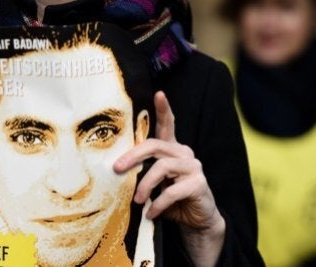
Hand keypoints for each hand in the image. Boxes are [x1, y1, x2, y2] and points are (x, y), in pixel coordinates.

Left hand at [114, 91, 224, 266]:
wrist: (196, 221)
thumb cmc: (171, 200)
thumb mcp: (154, 184)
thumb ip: (143, 173)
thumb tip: (115, 171)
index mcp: (172, 150)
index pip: (168, 125)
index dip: (164, 109)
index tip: (159, 93)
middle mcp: (184, 153)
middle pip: (155, 145)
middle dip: (133, 156)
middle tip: (116, 169)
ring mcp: (193, 167)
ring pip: (162, 167)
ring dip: (145, 185)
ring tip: (137, 200)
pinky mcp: (199, 184)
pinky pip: (172, 191)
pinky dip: (158, 204)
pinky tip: (152, 213)